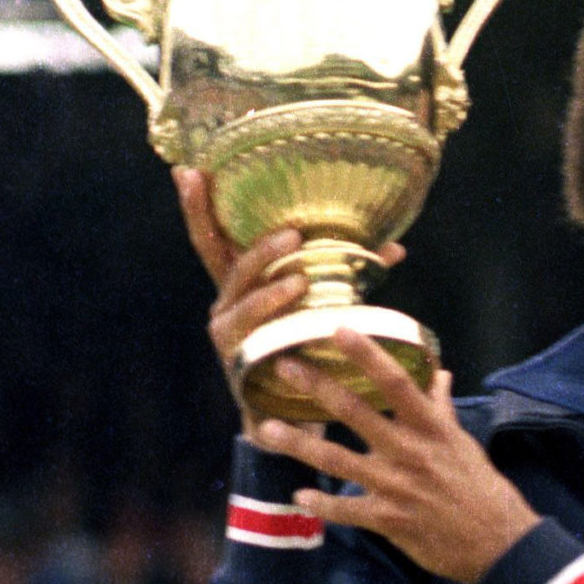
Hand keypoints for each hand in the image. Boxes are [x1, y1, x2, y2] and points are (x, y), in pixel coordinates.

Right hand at [173, 168, 403, 438]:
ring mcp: (226, 332)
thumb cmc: (304, 348)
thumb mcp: (319, 305)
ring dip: (269, 290)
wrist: (291, 413)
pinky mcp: (236, 359)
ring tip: (299, 280)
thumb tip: (396, 248)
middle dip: (259, 250)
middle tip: (293, 234)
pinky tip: (294, 313)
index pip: (212, 237)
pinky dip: (274, 319)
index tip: (187, 169)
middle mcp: (224, 302)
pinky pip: (253, 335)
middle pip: (229, 266)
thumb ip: (348, 274)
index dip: (197, 205)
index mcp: (238, 281)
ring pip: (242, 302)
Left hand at [248, 336, 538, 583]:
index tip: (338, 329)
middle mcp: (409, 451)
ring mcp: (395, 486)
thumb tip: (440, 374)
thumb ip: (441, 408)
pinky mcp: (388, 520)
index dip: (366, 354)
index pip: (395, 381)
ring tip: (264, 430)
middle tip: (283, 365)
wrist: (498, 544)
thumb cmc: (481, 488)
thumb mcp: (463, 443)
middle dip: (316, 386)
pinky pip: (346, 510)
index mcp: (431, 427)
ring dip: (298, 444)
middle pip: (354, 411)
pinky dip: (322, 504)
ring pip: (336, 459)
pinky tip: (300, 496)